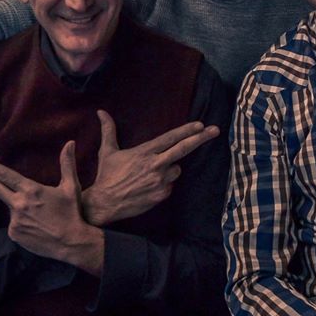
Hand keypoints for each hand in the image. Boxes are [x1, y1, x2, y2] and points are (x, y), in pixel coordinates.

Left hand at [0, 142, 103, 274]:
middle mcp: (18, 204)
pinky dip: (22, 221)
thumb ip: (67, 164)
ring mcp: (14, 220)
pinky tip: (37, 226)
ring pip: (10, 207)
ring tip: (40, 216)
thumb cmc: (72, 213)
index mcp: (31, 190)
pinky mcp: (14, 234)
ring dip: (18, 206)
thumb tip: (70, 142)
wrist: (71, 243)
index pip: (5, 175)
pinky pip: (14, 224)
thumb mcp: (71, 187)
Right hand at [82, 110, 219, 225]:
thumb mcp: (107, 151)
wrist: (104, 204)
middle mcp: (155, 165)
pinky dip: (164, 184)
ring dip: (170, 168)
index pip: (170, 138)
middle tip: (215, 130)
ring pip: (176, 169)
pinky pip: (170, 185)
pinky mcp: (162, 195)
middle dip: (201, 138)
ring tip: (151, 173)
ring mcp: (160, 181)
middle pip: (183, 149)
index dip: (186, 130)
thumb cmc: (107, 176)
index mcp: (144, 152)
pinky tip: (149, 186)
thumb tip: (101, 111)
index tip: (200, 124)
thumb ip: (108, 130)